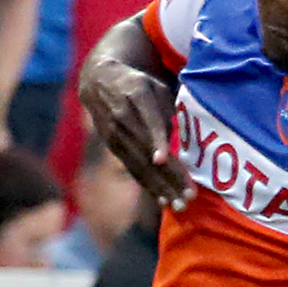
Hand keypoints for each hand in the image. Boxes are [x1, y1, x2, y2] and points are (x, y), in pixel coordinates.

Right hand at [79, 56, 192, 210]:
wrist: (97, 81)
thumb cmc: (138, 85)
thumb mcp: (155, 87)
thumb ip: (169, 110)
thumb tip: (183, 139)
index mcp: (137, 94)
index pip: (149, 119)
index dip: (155, 139)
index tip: (161, 159)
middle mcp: (123, 115)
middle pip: (148, 149)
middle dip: (169, 175)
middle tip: (189, 196)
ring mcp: (114, 133)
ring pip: (140, 163)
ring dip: (162, 187)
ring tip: (180, 205)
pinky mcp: (112, 146)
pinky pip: (133, 168)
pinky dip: (149, 185)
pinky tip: (163, 200)